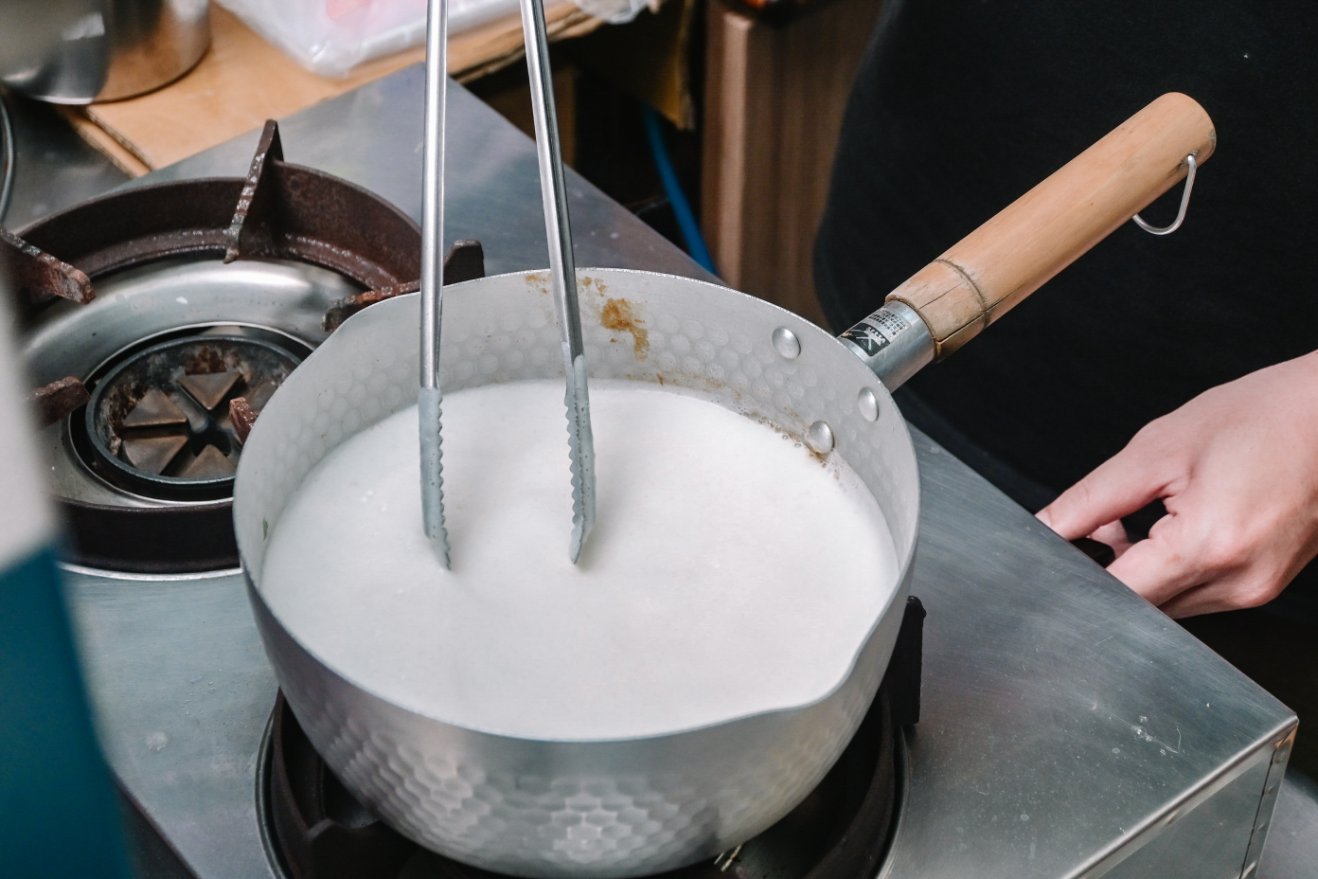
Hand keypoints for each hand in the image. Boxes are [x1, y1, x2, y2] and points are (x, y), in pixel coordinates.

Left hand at [1037, 351, 1317, 617]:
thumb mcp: (1158, 449)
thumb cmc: (1263, 418)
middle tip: (1098, 523)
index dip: (1075, 577)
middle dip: (1105, 569)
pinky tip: (1167, 525)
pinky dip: (1168, 567)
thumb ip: (1090, 500)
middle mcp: (1237, 581)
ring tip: (1136, 514)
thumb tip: (1044, 528)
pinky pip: (1196, 591)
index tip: (1053, 556)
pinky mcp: (1263, 584)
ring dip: (1136, 570)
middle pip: (1139, 605)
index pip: (1115, 595)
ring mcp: (1255, 588)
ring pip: (1166, 603)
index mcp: (1208, 546)